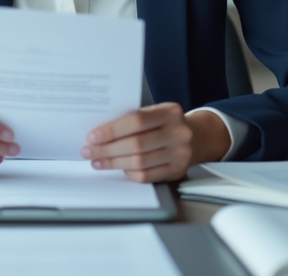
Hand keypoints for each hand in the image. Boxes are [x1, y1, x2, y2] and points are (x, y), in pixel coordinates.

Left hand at [80, 103, 231, 182]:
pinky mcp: (177, 171)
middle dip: (107, 149)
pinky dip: (129, 173)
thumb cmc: (167, 123)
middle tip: (89, 151)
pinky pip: (147, 176)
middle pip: (136, 144)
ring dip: (114, 163)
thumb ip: (134, 119)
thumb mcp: (156, 112)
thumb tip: (99, 132)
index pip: (136, 121)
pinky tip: (118, 168)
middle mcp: (178, 132)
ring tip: (98, 161)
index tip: (92, 136)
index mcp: (170, 112)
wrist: (197, 136)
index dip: (112, 130)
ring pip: (140, 162)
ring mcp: (180, 154)